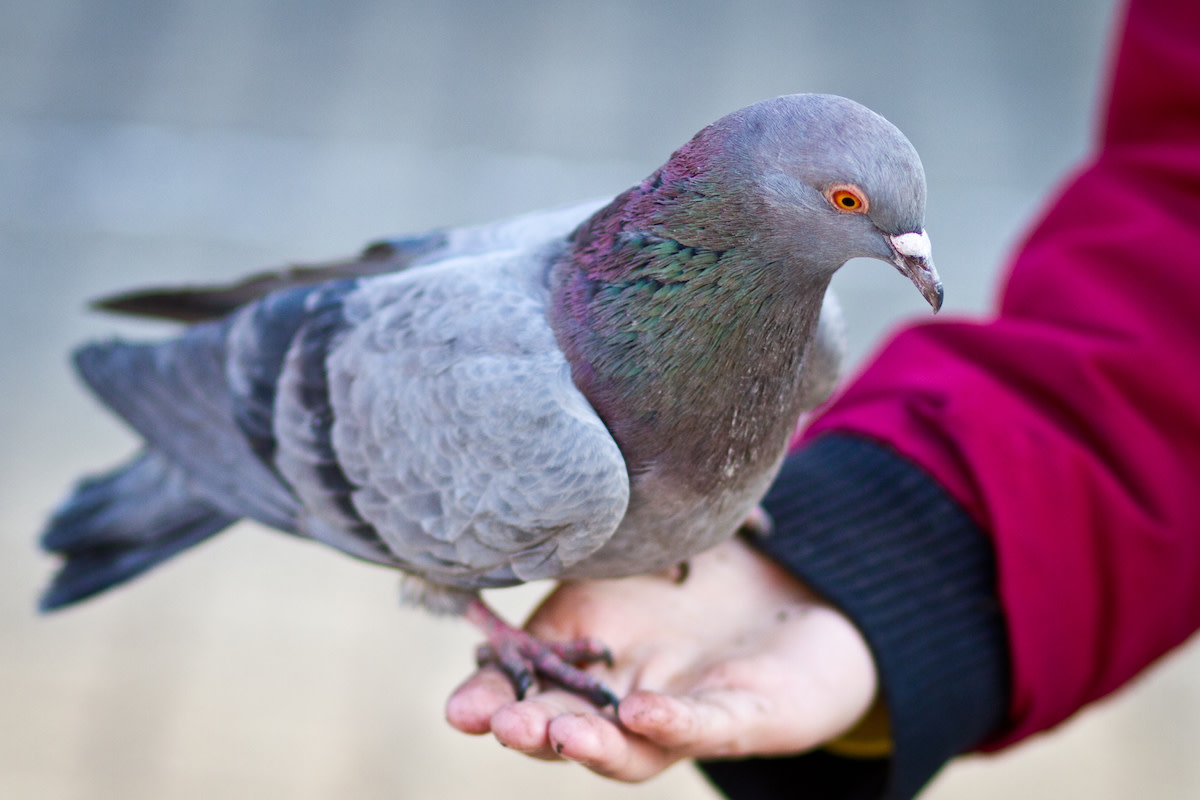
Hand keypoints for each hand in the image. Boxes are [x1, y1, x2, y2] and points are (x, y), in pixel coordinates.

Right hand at [445, 536, 877, 781]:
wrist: (798, 590)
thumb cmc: (699, 567)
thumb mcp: (626, 543)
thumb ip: (579, 531)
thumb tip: (518, 494)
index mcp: (589, 657)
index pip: (529, 686)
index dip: (490, 701)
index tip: (457, 708)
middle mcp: (628, 695)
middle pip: (568, 725)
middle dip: (529, 728)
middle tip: (496, 721)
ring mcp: (685, 712)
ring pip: (631, 747)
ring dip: (590, 744)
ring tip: (554, 732)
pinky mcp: (749, 716)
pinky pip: (709, 725)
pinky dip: (675, 723)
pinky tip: (641, 711)